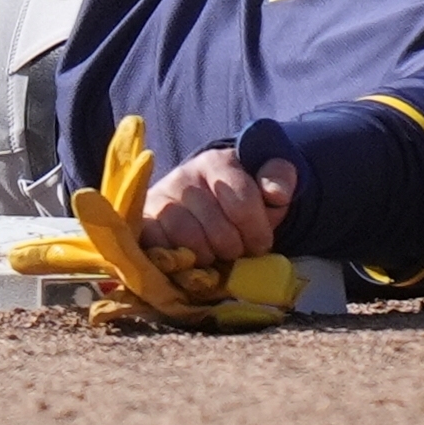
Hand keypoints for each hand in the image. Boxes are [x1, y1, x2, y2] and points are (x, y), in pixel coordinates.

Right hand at [142, 145, 294, 267]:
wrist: (200, 200)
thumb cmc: (238, 195)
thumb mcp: (266, 180)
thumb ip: (279, 178)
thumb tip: (276, 194)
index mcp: (217, 161)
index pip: (243, 202)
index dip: (258, 231)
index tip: (261, 243)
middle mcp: (184, 176)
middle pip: (218, 229)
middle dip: (235, 247)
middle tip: (237, 250)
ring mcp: (160, 199)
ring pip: (191, 241)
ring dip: (210, 257)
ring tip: (216, 254)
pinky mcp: (143, 223)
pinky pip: (162, 251)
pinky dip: (182, 262)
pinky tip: (193, 260)